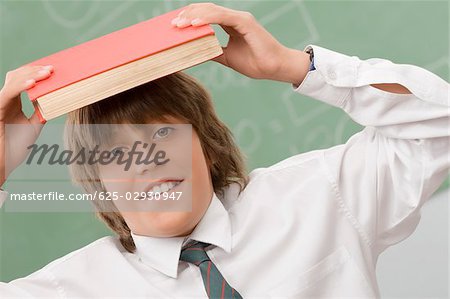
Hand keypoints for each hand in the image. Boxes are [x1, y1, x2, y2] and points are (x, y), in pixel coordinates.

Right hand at [0, 65, 53, 186]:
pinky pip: (7, 94)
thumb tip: (52, 99)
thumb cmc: (14, 147)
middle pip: (18, 76)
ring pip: (13, 80)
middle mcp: (5, 100)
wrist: (2, 164)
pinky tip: (33, 84)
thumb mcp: (33, 126)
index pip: (23, 80)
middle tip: (52, 69)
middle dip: (35, 70)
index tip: (54, 70)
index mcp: (13, 103)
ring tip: (47, 73)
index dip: (36, 73)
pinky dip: (20, 86)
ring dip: (31, 75)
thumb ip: (40, 112)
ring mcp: (0, 103)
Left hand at [171, 3, 309, 84]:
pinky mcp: (245, 22)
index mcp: (231, 24)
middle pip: (207, 10)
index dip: (191, 17)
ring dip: (194, 16)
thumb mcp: (227, 57)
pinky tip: (194, 24)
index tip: (176, 25)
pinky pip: (222, 17)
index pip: (207, 15)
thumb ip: (213, 52)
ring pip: (212, 11)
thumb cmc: (255, 63)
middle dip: (188, 15)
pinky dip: (207, 19)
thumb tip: (196, 53)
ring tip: (180, 24)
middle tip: (173, 24)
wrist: (274, 68)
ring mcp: (240, 18)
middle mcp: (235, 18)